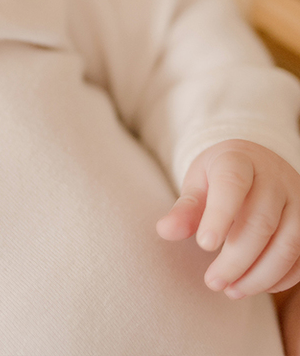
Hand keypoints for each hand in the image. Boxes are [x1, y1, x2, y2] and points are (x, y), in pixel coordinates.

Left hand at [157, 139, 299, 298]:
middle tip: (213, 282)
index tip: (204, 245)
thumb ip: (184, 209)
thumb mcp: (197, 184)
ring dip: (261, 274)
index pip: (232, 185)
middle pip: (261, 222)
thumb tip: (165, 231)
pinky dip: (283, 277)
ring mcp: (297, 200)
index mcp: (238, 161)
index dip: (219, 215)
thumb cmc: (219, 177)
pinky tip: (257, 286)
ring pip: (288, 243)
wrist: (257, 163)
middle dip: (236, 258)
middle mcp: (274, 178)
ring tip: (232, 290)